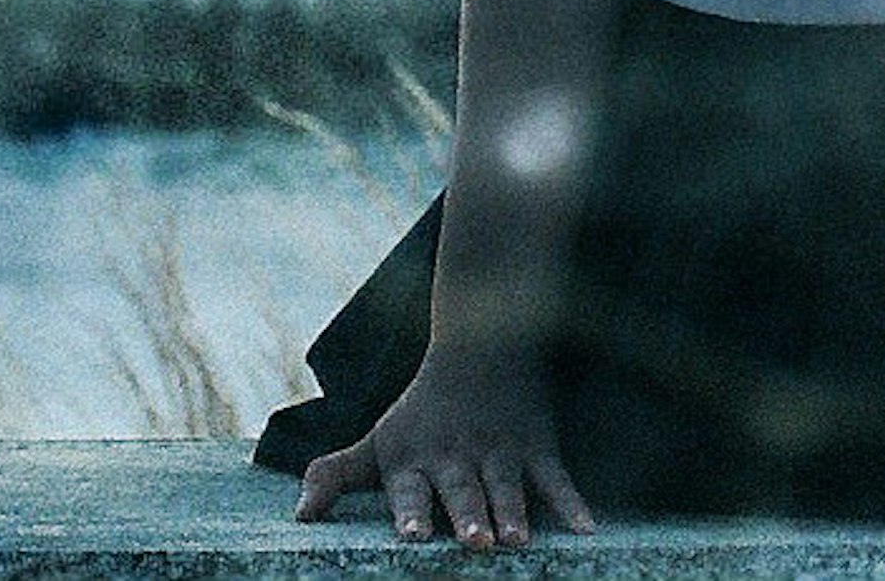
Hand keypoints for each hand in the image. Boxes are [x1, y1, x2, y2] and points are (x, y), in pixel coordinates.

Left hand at [288, 344, 595, 548]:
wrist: (483, 343)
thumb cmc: (422, 410)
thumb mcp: (378, 438)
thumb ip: (337, 475)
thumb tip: (299, 518)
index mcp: (415, 458)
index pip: (410, 488)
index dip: (411, 510)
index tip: (410, 534)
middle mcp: (457, 456)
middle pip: (462, 490)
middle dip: (468, 515)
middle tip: (473, 542)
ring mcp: (500, 451)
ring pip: (507, 485)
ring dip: (512, 511)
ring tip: (516, 540)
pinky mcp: (537, 447)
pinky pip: (556, 478)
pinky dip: (571, 502)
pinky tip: (585, 529)